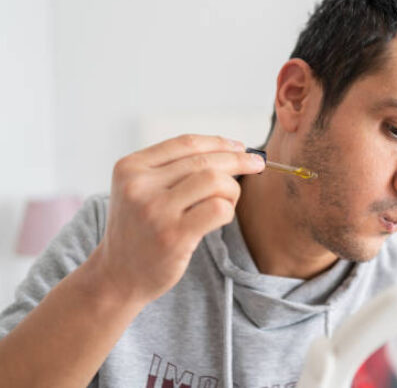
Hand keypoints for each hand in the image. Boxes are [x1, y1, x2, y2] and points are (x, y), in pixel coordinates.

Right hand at [93, 134, 264, 304]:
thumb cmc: (140, 230)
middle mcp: (139, 185)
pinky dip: (229, 210)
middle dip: (238, 160)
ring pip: (215, 181)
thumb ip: (172, 169)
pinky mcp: (173, 236)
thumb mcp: (141, 190)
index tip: (240, 146)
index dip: (219, 142)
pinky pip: (219, 209)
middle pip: (204, 160)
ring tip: (226, 202)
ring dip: (232, 189)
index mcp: (131, 167)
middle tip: (257, 164)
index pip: (186, 143)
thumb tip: (229, 149)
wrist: (118, 276)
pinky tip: (220, 218)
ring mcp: (155, 210)